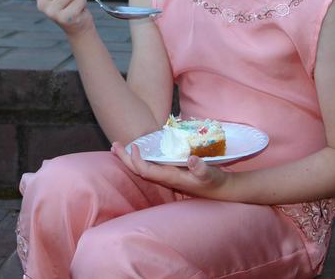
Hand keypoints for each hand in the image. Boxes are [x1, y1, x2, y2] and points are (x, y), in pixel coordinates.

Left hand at [110, 142, 230, 198]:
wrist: (220, 190)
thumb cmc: (215, 182)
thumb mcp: (211, 175)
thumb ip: (201, 168)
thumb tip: (192, 159)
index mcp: (171, 178)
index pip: (147, 171)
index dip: (137, 161)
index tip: (133, 147)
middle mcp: (165, 178)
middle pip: (139, 170)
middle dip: (125, 159)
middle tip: (113, 144)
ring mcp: (167, 175)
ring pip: (142, 168)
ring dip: (129, 158)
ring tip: (118, 147)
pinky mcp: (171, 172)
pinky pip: (150, 166)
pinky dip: (140, 158)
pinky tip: (137, 151)